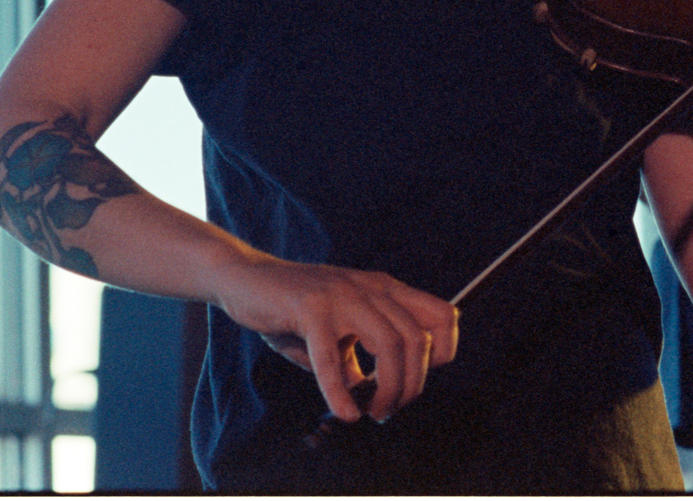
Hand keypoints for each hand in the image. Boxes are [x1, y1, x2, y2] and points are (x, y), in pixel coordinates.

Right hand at [210, 255, 458, 421]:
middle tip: (388, 409)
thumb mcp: (338, 330)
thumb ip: (358, 356)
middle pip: (417, 339)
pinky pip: (332, 358)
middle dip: (410, 384)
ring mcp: (342, 296)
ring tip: (371, 412)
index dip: (444, 350)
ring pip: (388, 345)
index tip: (423, 378)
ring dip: (387, 388)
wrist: (247, 279)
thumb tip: (370, 395)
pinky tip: (344, 412)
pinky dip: (340, 391)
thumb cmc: (294, 309)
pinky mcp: (310, 309)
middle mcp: (371, 288)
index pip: (442, 314)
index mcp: (385, 289)